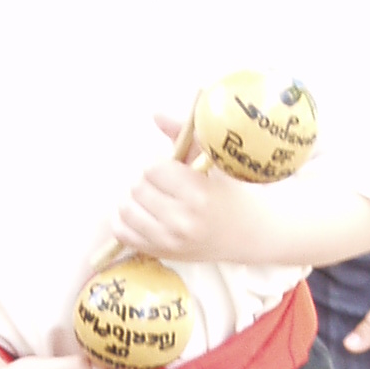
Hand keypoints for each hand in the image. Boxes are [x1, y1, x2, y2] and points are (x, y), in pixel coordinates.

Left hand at [109, 116, 255, 264]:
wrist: (247, 234)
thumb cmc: (229, 194)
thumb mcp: (213, 161)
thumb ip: (183, 135)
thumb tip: (155, 115)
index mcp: (197, 194)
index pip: (153, 169)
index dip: (159, 165)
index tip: (171, 170)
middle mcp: (182, 220)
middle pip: (138, 188)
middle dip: (147, 181)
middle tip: (163, 185)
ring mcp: (168, 241)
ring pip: (126, 209)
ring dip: (134, 199)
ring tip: (152, 198)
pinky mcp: (159, 253)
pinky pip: (122, 233)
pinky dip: (123, 220)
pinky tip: (140, 213)